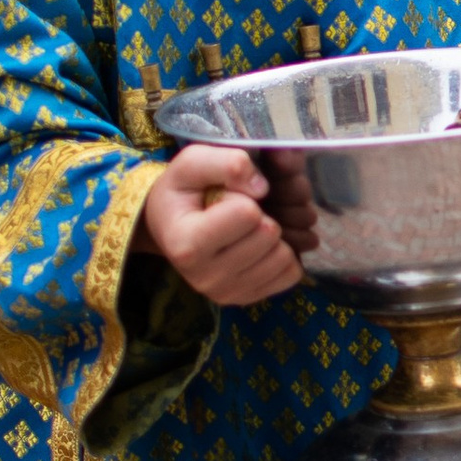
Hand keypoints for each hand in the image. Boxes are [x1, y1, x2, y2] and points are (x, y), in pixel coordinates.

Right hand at [142, 144, 315, 303]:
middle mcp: (204, 277)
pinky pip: (291, 274)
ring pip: (284, 257)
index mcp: (187, 244)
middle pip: (269, 234)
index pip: (248, 213)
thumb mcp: (192, 161)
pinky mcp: (246, 299)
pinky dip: (284, 254)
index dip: (243, 195)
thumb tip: (261, 187)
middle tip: (240, 211)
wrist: (169, 225)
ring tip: (249, 228)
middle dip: (263, 214)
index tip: (223, 197)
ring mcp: (226, 294)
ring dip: (276, 234)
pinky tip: (260, 245)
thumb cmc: (182, 191)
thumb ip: (226, 163)